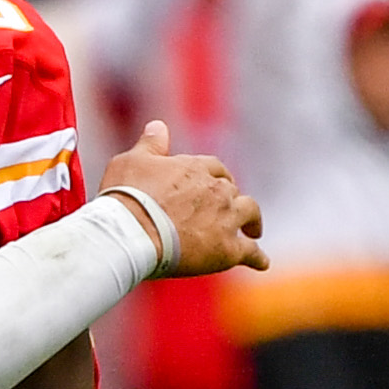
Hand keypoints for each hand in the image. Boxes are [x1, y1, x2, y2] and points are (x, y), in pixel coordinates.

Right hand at [104, 120, 266, 276]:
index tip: (213, 183)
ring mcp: (225, 219)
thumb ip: (150, 144)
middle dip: (229, 199)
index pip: (214, 168)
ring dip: (252, 221)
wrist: (131, 234)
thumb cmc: (127, 197)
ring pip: (249, 213)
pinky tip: (262, 263)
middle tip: (224, 211)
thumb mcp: (132, 161)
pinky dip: (257, 257)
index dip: (215, 177)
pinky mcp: (226, 250)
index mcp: (196, 168)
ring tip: (253, 231)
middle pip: (231, 191)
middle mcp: (217, 190)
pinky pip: (250, 252)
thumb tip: (158, 125)